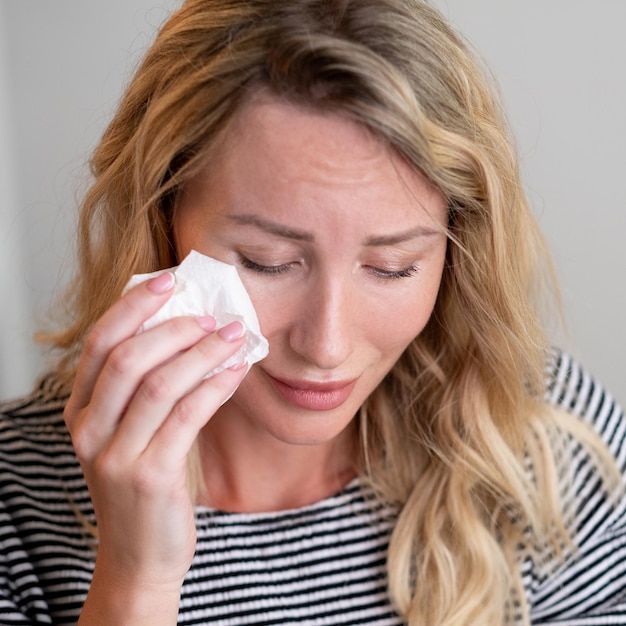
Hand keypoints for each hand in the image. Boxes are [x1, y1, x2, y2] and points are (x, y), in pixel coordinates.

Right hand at [64, 271, 247, 622]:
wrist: (142, 554)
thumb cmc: (146, 483)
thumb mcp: (133, 432)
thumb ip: (148, 386)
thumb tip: (192, 329)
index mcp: (81, 411)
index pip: (100, 344)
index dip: (134, 306)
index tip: (170, 280)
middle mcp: (89, 430)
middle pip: (127, 358)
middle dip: (174, 327)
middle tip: (213, 314)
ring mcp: (116, 455)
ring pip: (160, 384)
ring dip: (203, 352)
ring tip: (236, 335)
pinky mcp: (150, 475)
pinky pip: (188, 415)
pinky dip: (216, 385)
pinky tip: (238, 370)